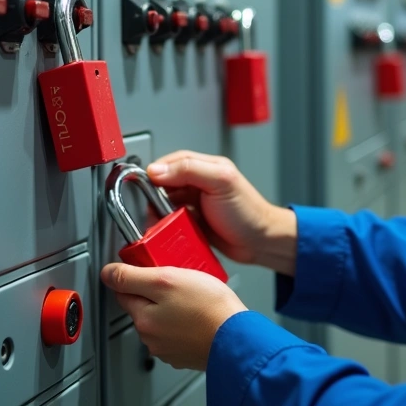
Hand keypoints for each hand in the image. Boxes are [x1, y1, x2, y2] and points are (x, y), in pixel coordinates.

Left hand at [101, 263, 246, 370]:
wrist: (240, 339)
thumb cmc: (209, 309)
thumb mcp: (166, 279)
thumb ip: (132, 277)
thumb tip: (107, 273)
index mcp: (143, 319)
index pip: (123, 291)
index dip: (135, 274)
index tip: (149, 267)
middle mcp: (152, 338)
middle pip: (142, 305)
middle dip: (156, 291)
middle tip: (178, 280)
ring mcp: (170, 349)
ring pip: (162, 318)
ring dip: (172, 307)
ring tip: (194, 296)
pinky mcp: (188, 353)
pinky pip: (180, 331)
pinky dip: (186, 321)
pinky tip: (200, 312)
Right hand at [148, 151, 296, 274]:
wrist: (260, 243)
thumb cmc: (248, 212)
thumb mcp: (220, 182)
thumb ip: (189, 170)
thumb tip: (158, 169)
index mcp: (204, 166)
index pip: (171, 162)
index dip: (156, 172)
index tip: (145, 184)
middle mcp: (197, 183)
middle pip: (163, 184)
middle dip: (154, 195)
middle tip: (154, 206)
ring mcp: (193, 203)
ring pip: (163, 204)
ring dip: (159, 212)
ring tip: (161, 219)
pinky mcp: (191, 222)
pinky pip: (170, 222)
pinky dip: (166, 226)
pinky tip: (168, 230)